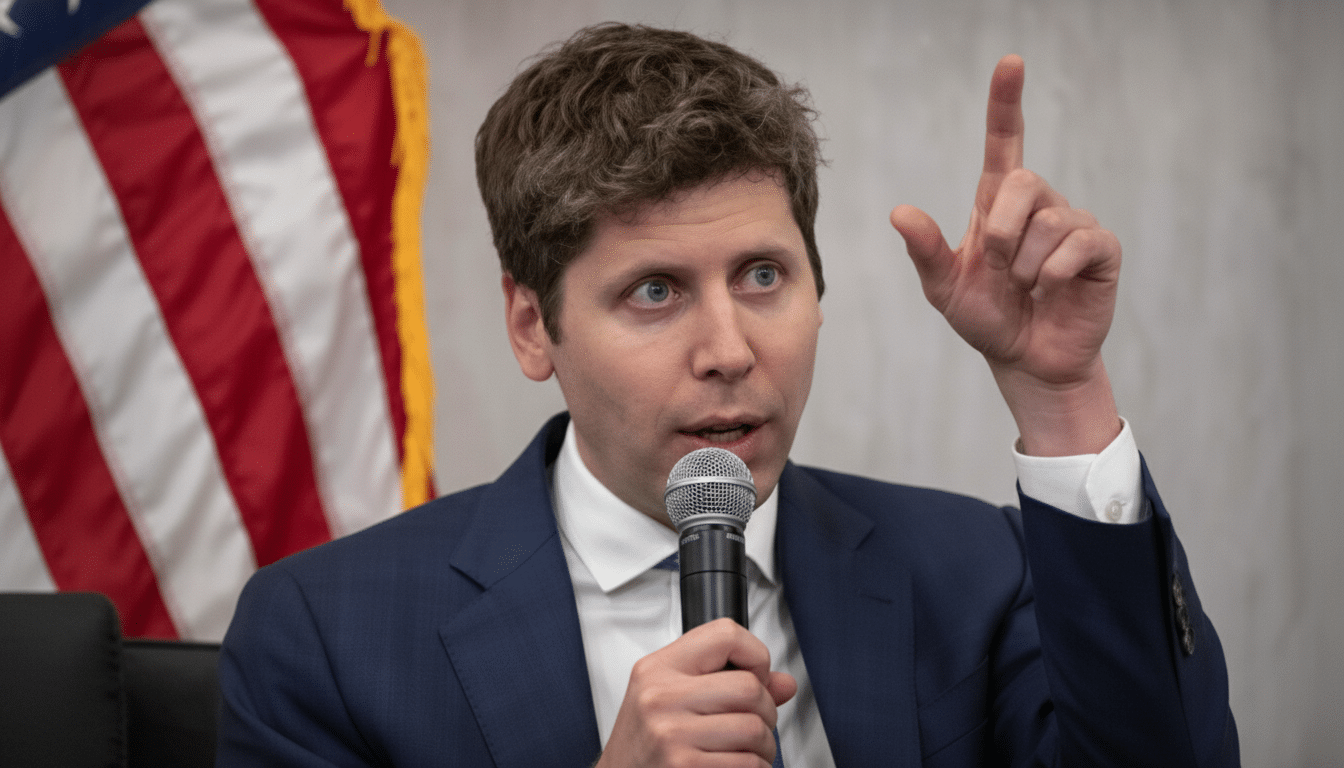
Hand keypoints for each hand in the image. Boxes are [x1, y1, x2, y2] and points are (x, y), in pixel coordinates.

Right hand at [596, 618, 796, 767]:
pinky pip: (748, 764)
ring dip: (765, 746)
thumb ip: (727, 682)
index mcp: (659, 668)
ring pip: (755, 729)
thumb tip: (784, 684)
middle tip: (756, 722)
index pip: (726, 635)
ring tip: (748, 749)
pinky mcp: (684, 766)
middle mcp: (661, 697)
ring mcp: (672, 733)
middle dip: (767, 711)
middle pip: (749, 688)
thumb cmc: (645, 741)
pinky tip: (738, 765)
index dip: (756, 655)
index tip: (756, 675)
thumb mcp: (672, 697)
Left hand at [890, 55, 1121, 455]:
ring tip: (1026, 288)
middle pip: (1021, 182)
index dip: (1006, 103)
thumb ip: (926, 251)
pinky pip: (1077, 244)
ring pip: (1048, 220)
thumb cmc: (987, 320)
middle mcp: (1037, 206)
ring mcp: (1072, 224)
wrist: (1025, 361)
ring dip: (1025, 265)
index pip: (1003, 143)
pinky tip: (1051, 291)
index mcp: (996, 206)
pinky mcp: (1100, 250)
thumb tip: (899, 213)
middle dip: (1001, 232)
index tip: (1010, 64)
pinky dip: (1053, 273)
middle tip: (998, 269)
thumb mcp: (945, 289)